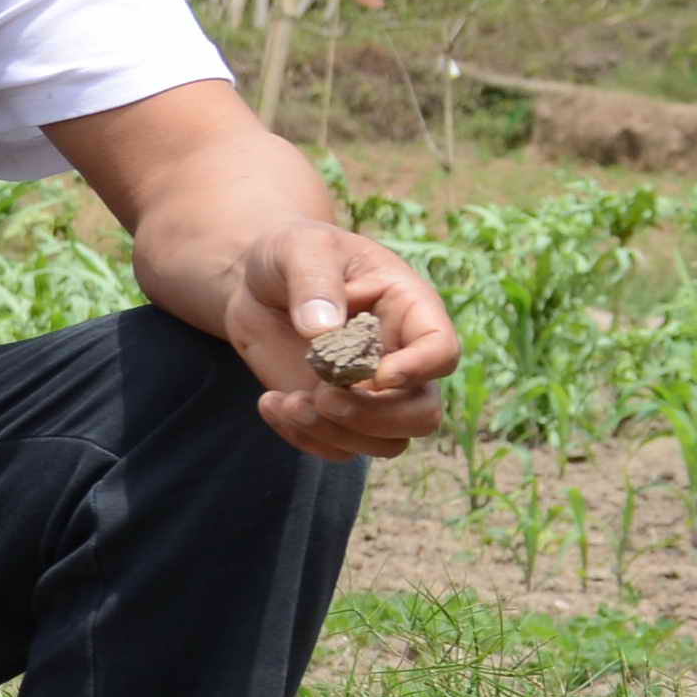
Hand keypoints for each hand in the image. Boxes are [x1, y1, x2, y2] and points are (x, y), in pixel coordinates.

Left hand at [235, 221, 458, 459]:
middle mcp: (400, 358)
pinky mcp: (335, 411)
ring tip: (287, 403)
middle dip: (375, 417)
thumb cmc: (292, 254)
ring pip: (387, 442)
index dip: (418, 370)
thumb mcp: (301, 249)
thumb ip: (314, 282)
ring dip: (336, 434)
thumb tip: (323, 332)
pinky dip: (305, 439)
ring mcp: (370, 392)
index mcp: (409, 311)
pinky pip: (340, 448)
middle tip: (322, 396)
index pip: (441, 351)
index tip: (374, 374)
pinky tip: (271, 403)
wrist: (255, 282)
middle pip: (423, 413)